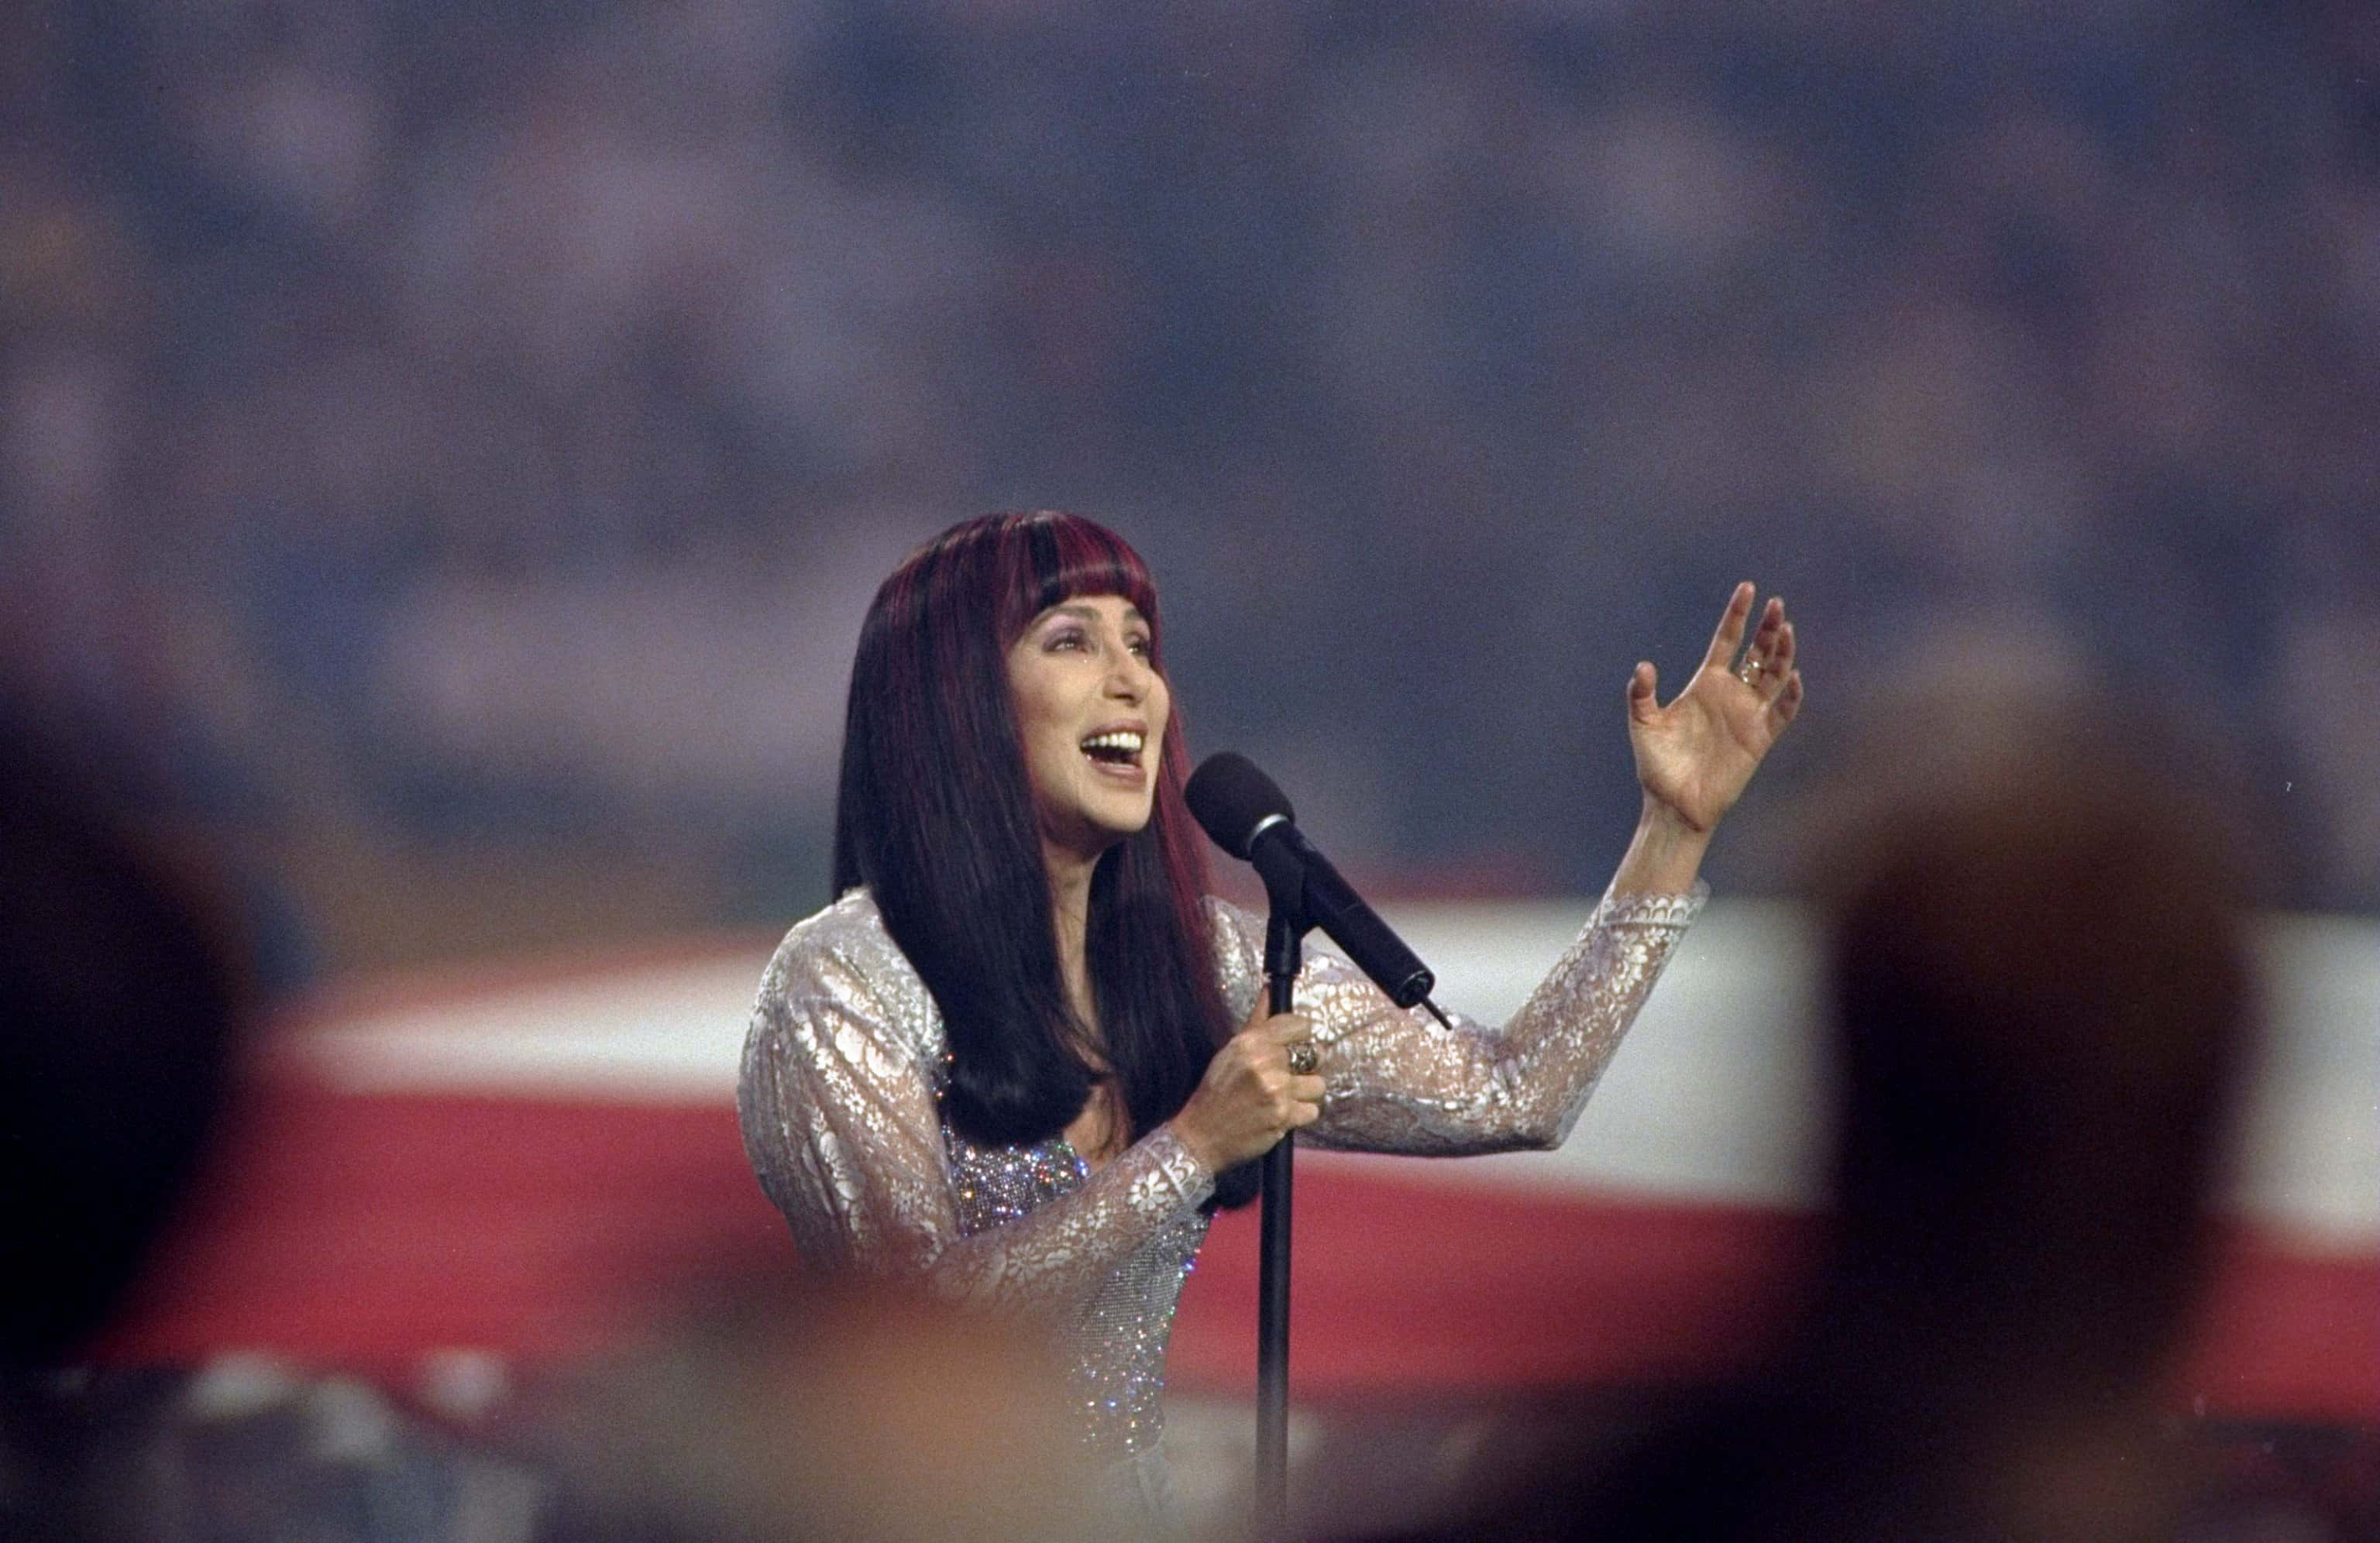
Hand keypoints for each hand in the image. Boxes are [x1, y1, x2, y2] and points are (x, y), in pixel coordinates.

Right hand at [1170, 1006, 1324, 1172]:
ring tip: (1285, 1096)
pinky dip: (1300, 1114)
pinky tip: (1282, 1114)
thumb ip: (1257, 1022)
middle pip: (1315, 1053)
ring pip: (1318, 1084)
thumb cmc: (1215, 1091)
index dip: (1301, 1036)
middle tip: (1289, 1075)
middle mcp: (1266, 1063)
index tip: (1295, 1045)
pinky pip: (1312, 1110)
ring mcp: (1277, 1091)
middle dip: (1305, 1065)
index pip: (1300, 1025)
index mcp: (1251, 1042)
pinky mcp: (1284, 1117)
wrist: (1201, 1134)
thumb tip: (1270, 991)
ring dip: (1305, 1092)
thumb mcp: (1231, 1051)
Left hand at [1627, 582, 1803, 834]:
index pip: (1727, 640)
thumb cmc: (1657, 765)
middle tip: (1777, 604)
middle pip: (1757, 652)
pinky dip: (1790, 695)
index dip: (1737, 614)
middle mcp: (1731, 694)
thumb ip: (1641, 694)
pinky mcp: (1760, 738)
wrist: (1674, 804)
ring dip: (1782, 653)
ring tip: (1785, 630)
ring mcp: (1748, 714)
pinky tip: (1791, 676)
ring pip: (1773, 675)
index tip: (1748, 587)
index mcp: (1706, 684)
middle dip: (1768, 627)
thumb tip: (1644, 666)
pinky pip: (1782, 712)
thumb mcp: (1643, 724)